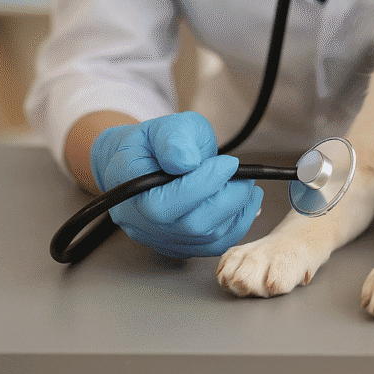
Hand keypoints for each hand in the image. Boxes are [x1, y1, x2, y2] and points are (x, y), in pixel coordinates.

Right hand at [90, 111, 261, 257]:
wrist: (143, 159)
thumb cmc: (154, 143)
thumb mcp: (163, 127)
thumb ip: (173, 140)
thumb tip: (187, 162)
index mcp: (127, 186)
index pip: (164, 203)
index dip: (203, 185)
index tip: (229, 163)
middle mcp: (138, 220)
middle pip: (190, 225)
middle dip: (228, 199)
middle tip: (245, 177)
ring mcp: (156, 237)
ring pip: (205, 239)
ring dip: (237, 212)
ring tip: (246, 187)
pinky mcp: (176, 245)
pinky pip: (211, 246)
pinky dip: (236, 226)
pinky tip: (246, 205)